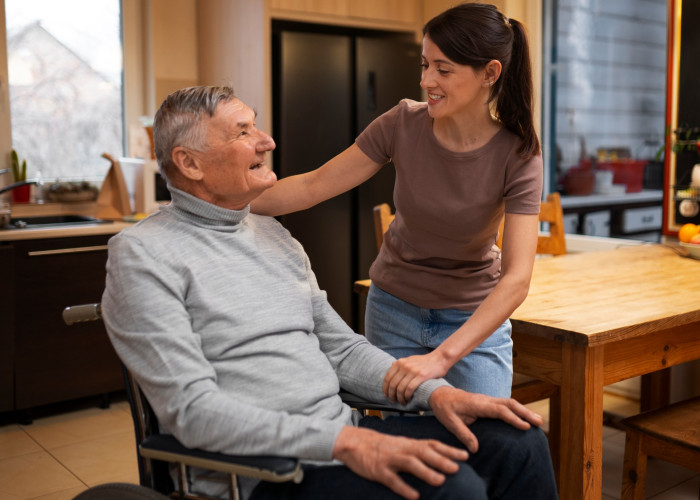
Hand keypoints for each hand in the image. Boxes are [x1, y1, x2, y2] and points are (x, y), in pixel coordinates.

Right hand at [332, 426, 468, 499]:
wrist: (355, 442)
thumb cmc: (382, 446)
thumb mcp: (402, 445)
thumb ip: (419, 451)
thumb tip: (442, 459)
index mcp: (409, 443)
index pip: (432, 444)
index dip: (449, 450)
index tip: (466, 456)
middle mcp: (402, 449)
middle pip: (424, 452)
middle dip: (441, 460)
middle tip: (457, 469)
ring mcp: (390, 459)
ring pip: (410, 464)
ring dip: (426, 472)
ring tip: (440, 481)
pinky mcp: (379, 471)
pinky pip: (392, 479)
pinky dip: (403, 487)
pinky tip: (414, 496)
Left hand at [383, 351, 450, 404]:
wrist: (439, 358)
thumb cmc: (425, 361)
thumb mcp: (410, 359)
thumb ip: (401, 364)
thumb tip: (392, 366)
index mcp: (400, 362)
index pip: (388, 377)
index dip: (385, 388)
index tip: (386, 394)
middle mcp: (404, 366)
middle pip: (393, 384)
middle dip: (392, 395)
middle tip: (393, 400)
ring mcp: (412, 371)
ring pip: (401, 388)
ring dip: (400, 398)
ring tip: (402, 402)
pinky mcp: (421, 376)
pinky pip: (410, 389)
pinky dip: (407, 396)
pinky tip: (408, 399)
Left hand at [429, 386, 543, 452]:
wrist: (439, 394)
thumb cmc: (444, 408)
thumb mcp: (450, 422)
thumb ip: (463, 434)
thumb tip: (475, 449)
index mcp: (477, 404)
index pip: (499, 410)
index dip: (513, 418)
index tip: (525, 426)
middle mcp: (485, 400)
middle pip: (509, 403)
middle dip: (525, 412)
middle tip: (539, 422)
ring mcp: (487, 399)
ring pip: (509, 402)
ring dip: (524, 410)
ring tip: (537, 420)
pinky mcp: (488, 402)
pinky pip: (505, 404)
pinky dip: (517, 409)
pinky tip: (525, 417)